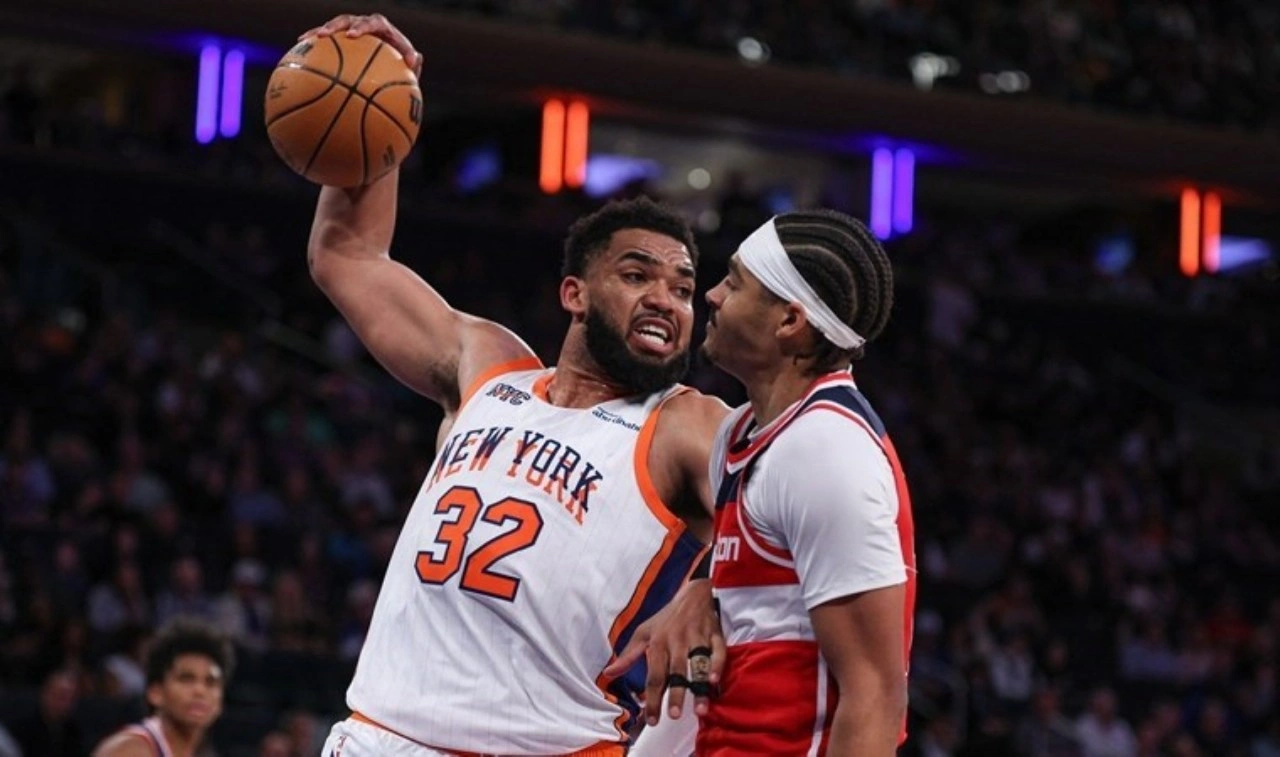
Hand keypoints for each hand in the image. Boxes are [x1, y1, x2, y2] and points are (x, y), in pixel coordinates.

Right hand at [298, 13, 421, 76]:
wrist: (391, 69)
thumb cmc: (401, 69)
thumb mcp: (409, 69)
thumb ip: (413, 64)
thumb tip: (415, 58)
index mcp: (382, 28)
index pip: (373, 22)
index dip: (362, 27)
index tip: (352, 36)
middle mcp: (365, 25)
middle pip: (348, 20)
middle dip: (335, 26)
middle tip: (325, 35)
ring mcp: (351, 31)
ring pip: (334, 27)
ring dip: (321, 31)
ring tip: (309, 38)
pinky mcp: (341, 39)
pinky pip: (326, 39)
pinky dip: (314, 41)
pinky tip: (300, 46)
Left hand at [602, 579, 724, 725]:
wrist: (694, 594)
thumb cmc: (666, 618)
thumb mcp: (643, 633)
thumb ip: (628, 656)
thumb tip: (608, 674)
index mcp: (658, 643)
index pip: (654, 676)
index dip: (653, 699)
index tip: (652, 720)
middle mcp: (677, 641)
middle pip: (676, 671)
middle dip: (676, 694)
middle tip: (674, 716)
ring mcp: (697, 638)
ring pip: (698, 664)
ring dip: (699, 686)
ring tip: (700, 709)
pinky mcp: (715, 635)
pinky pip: (718, 651)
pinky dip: (717, 665)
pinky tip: (715, 681)